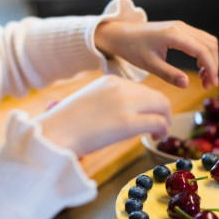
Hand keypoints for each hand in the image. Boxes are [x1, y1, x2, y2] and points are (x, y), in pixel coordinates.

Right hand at [35, 75, 171, 157]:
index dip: (149, 104)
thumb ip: (109, 102)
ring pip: (162, 106)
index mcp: (110, 81)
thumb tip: (122, 115)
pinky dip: (162, 130)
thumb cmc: (65, 124)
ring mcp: (126, 104)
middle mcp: (121, 88)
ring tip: (158, 134)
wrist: (53, 134)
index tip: (147, 116)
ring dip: (165, 121)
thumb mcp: (89, 102)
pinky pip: (158, 122)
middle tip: (159, 127)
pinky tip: (155, 137)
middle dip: (162, 112)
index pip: (142, 89)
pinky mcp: (128, 123)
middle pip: (157, 96)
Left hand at [94, 20, 218, 88]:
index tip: (211, 84)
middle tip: (208, 84)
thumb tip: (187, 84)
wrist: (121, 34)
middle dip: (213, 65)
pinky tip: (199, 67)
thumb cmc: (132, 49)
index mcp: (174, 35)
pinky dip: (204, 53)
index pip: (202, 51)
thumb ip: (169, 75)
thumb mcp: (149, 65)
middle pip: (210, 44)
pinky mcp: (179, 29)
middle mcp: (180, 27)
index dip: (211, 68)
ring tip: (205, 78)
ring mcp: (181, 26)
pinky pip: (200, 39)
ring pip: (207, 40)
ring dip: (210, 59)